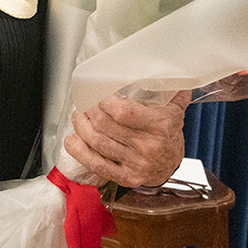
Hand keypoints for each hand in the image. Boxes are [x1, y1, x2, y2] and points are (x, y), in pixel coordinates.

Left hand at [63, 90, 190, 189]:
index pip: (124, 112)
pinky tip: (72, 141)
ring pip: (98, 143)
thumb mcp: (175, 111)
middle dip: (89, 111)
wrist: (171, 166)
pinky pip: (97, 164)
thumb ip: (172, 91)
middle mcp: (148, 146)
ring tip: (78, 117)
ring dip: (81, 127)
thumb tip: (171, 70)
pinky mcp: (126, 177)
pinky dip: (80, 151)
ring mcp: (136, 163)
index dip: (104, 102)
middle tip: (84, 103)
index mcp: (161, 125)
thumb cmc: (169, 135)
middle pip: (105, 126)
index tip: (97, 94)